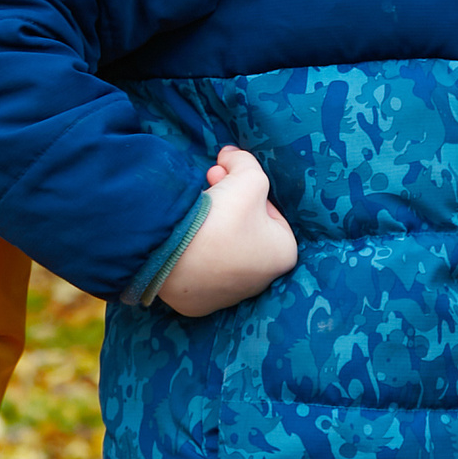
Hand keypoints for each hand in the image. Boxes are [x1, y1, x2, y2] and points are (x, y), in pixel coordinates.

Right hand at [156, 146, 299, 316]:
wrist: (173, 254)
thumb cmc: (223, 217)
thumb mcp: (247, 176)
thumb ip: (246, 162)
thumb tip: (231, 155)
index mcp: (284, 254)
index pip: (269, 211)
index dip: (248, 190)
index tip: (228, 180)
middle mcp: (261, 281)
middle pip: (246, 230)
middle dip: (229, 203)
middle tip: (208, 184)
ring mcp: (228, 296)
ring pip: (222, 250)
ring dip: (210, 227)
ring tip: (192, 211)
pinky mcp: (199, 303)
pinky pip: (199, 269)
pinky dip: (192, 252)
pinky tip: (180, 239)